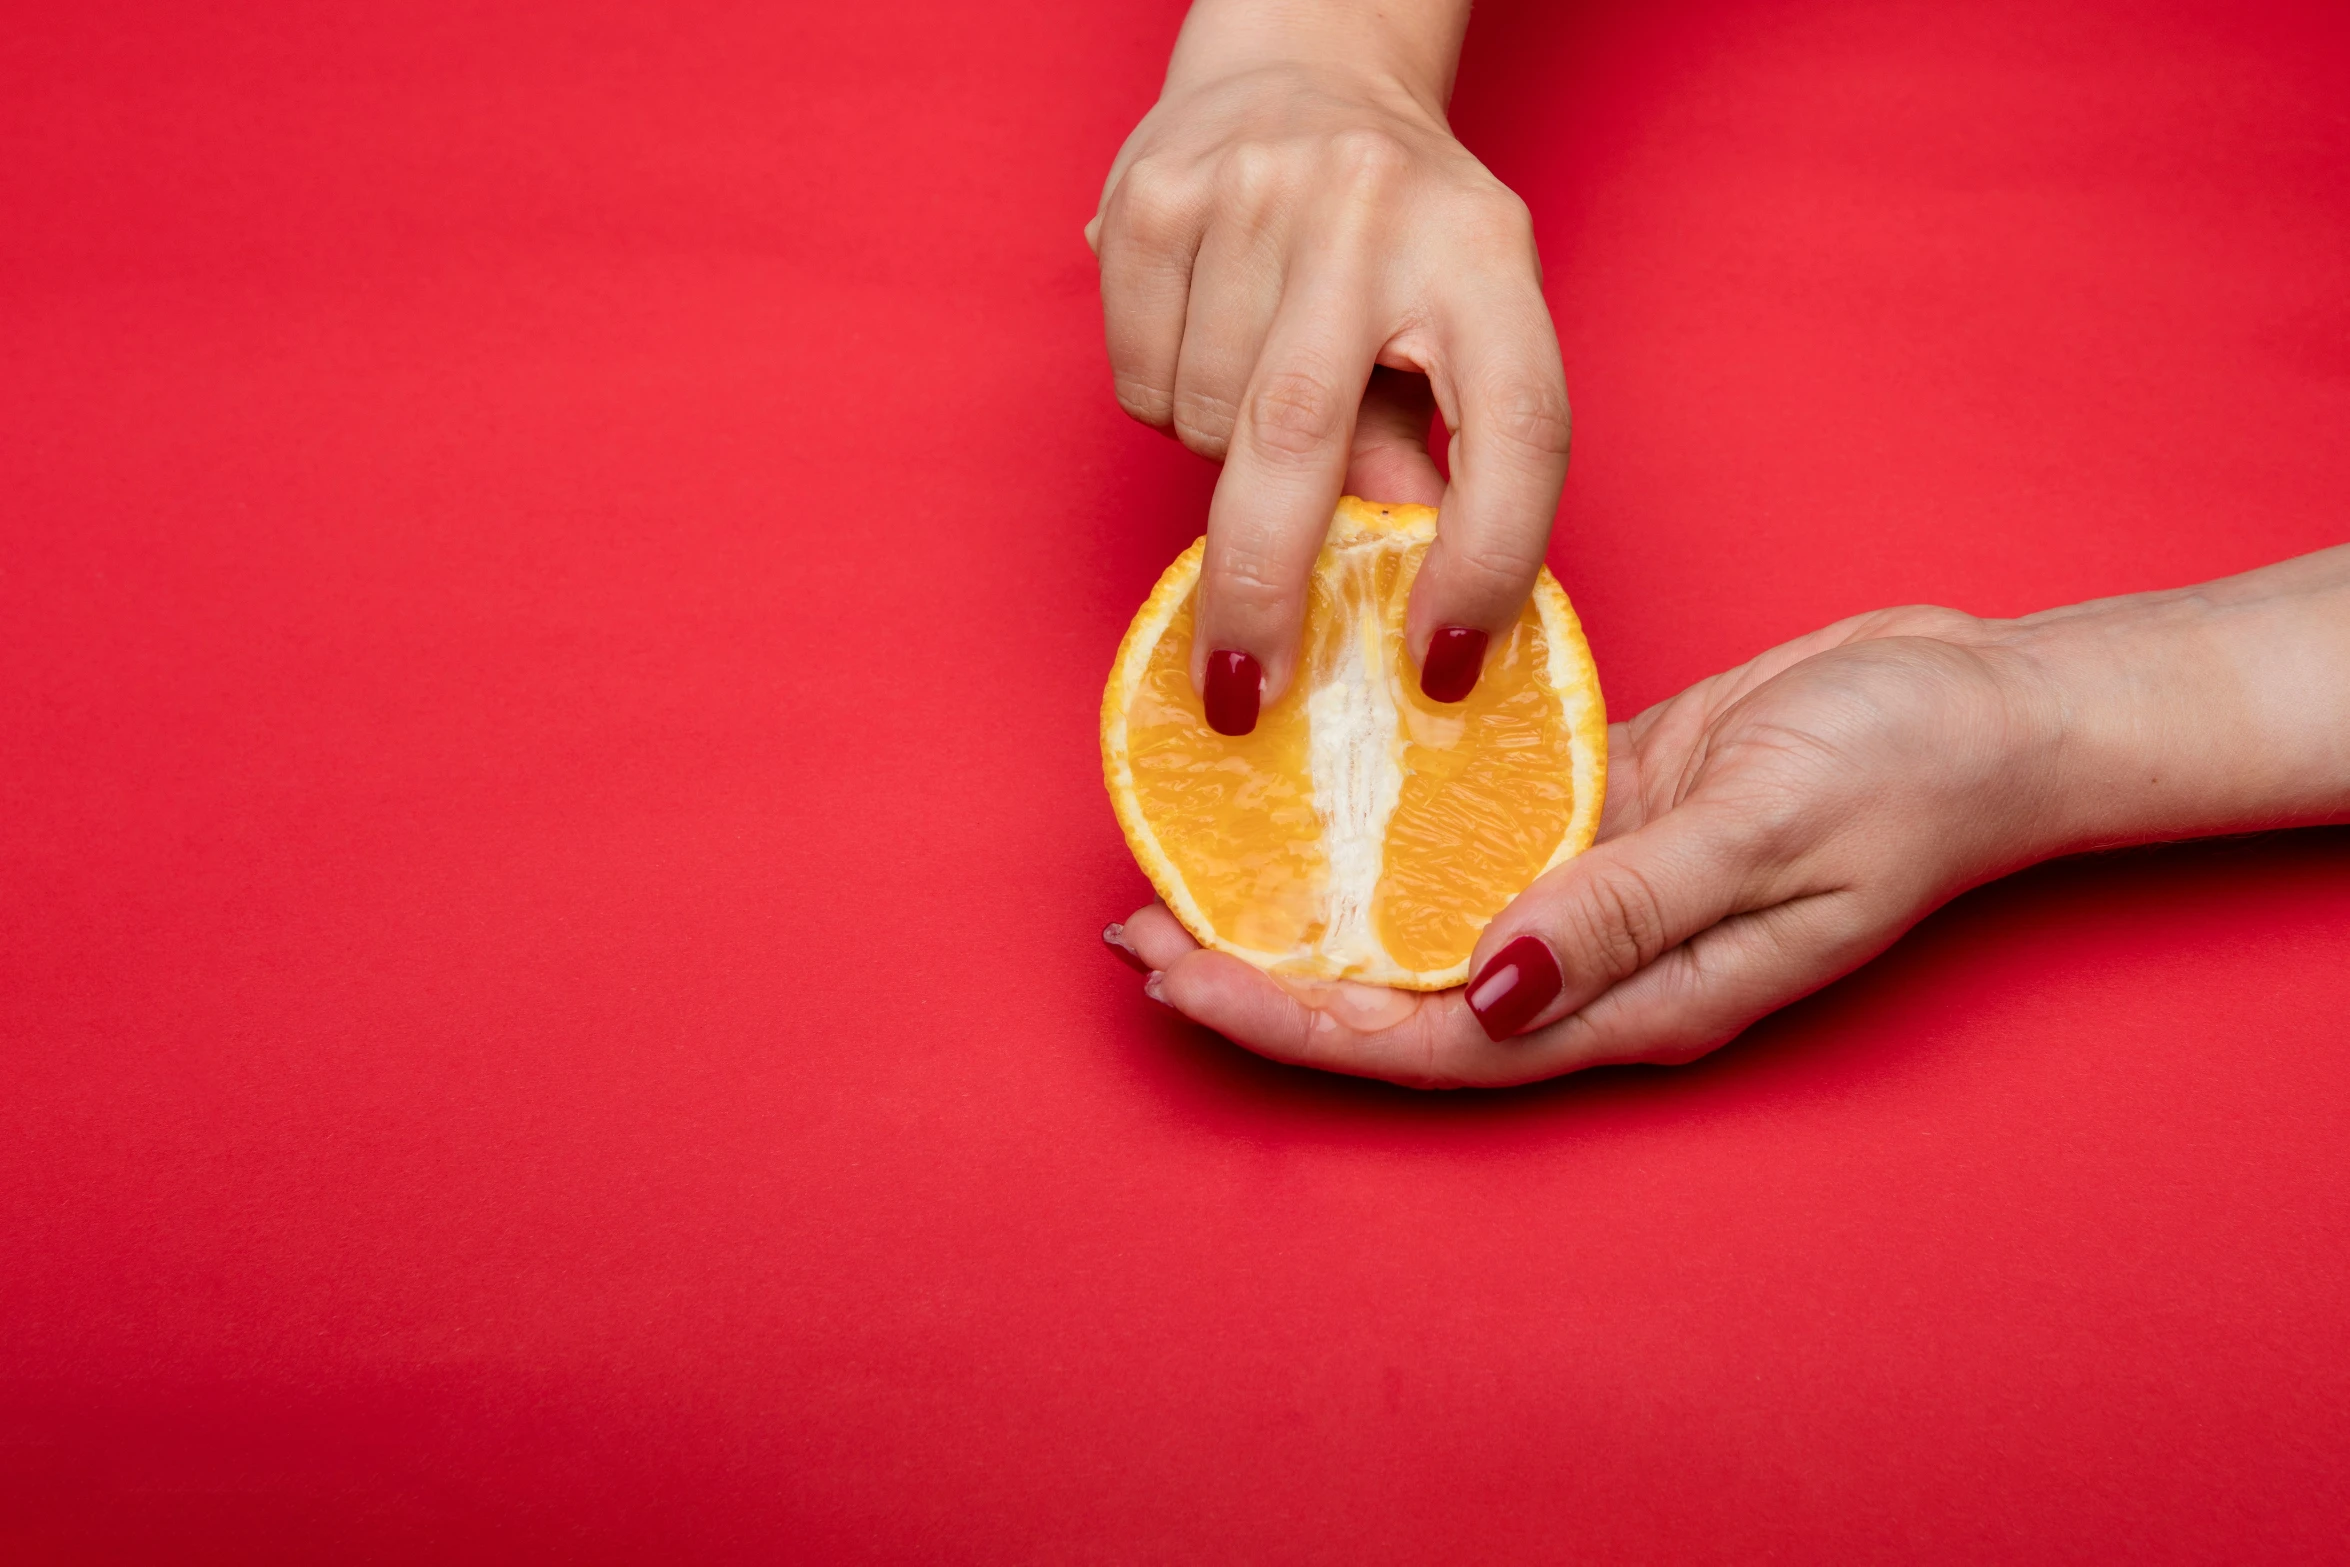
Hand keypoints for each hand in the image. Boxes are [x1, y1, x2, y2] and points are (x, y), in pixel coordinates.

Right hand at [1089, 1, 1569, 724]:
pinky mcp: (1150, 199)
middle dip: (1266, 588)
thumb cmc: (1401, 232)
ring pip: (1206, 426)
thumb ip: (1437, 459)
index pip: (1516, 429)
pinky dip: (1162, 399)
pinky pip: (1139, 384)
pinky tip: (1202, 335)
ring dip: (1222, 459)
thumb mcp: (1461, 325)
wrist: (1305, 61)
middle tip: (1248, 691)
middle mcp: (1372, 209)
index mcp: (1485, 252)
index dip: (1486, 563)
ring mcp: (1251, 194)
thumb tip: (1404, 606)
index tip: (1441, 668)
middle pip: (1302, 442)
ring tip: (1258, 381)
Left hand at [1107, 606, 2069, 1086]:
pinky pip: (1465, 848)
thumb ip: (1629, 909)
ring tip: (1189, 884)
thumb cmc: (1904, 768)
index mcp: (1636, 1001)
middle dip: (1264, 982)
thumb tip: (1488, 985)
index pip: (1433, 1041)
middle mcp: (1596, 968)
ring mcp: (1592, 898)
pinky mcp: (1597, 821)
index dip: (1299, 1019)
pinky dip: (1378, 842)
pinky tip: (1309, 816)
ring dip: (1307, 917)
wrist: (1985, 708)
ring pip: (1420, 931)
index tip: (1181, 978)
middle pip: (1400, 1003)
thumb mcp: (1768, 828)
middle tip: (1135, 937)